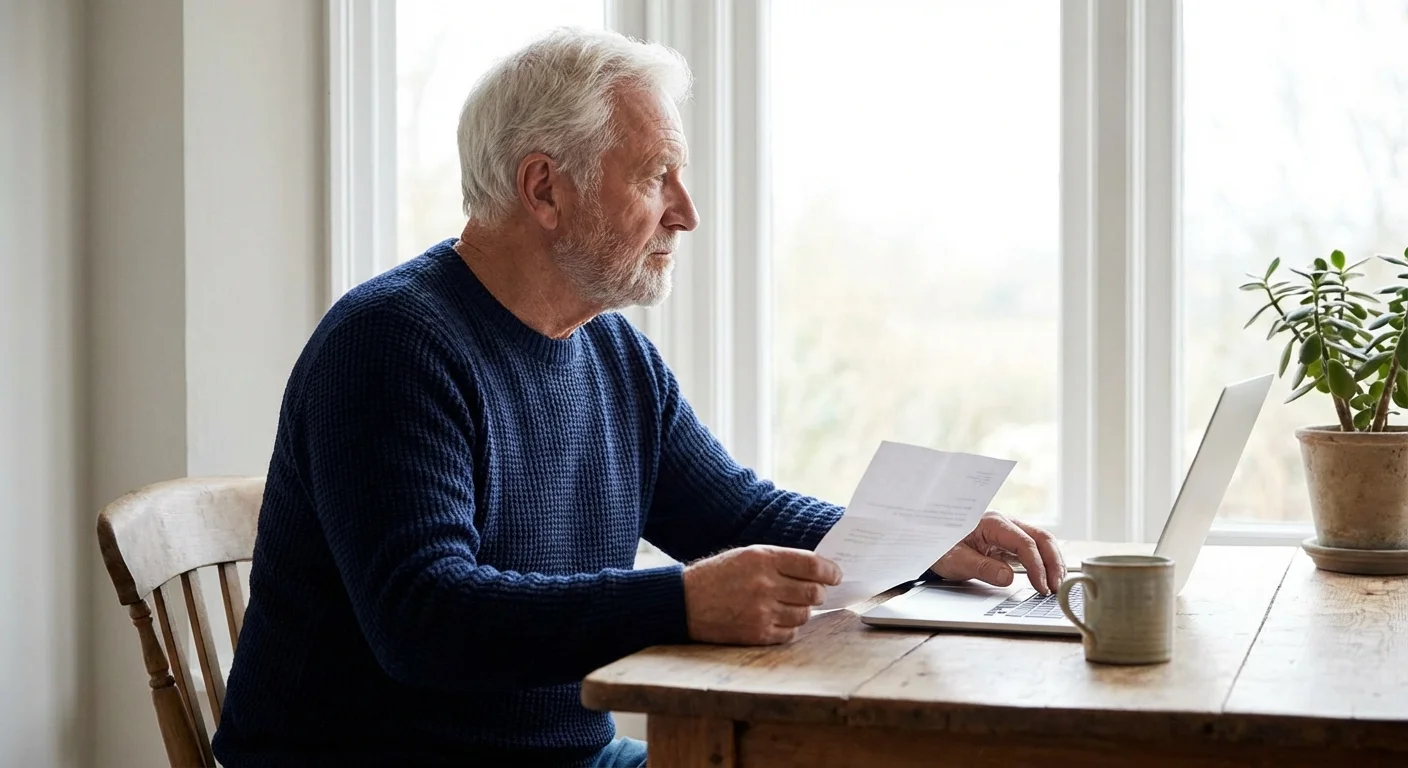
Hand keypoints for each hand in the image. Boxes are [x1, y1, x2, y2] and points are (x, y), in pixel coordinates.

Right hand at [682, 545, 842, 644]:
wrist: (683, 602)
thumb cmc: (717, 576)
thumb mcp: (747, 555)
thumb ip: (780, 561)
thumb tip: (816, 571)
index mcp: (763, 559)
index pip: (812, 564)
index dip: (830, 571)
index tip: (835, 574)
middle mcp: (765, 585)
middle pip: (814, 592)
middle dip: (819, 592)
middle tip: (815, 591)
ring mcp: (762, 612)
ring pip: (805, 614)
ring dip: (803, 610)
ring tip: (789, 604)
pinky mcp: (757, 634)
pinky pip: (790, 633)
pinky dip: (789, 627)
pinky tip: (777, 618)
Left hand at [928, 510, 1064, 593]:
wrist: (930, 540)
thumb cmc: (940, 547)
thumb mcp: (956, 560)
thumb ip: (982, 568)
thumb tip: (1009, 577)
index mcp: (992, 522)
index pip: (1024, 542)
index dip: (1036, 565)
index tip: (1041, 586)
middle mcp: (1005, 523)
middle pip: (1040, 538)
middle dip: (1052, 562)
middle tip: (1056, 588)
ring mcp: (1009, 532)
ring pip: (1041, 542)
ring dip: (1052, 562)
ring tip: (1056, 586)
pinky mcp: (1009, 542)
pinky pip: (1033, 549)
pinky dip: (1044, 563)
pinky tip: (1047, 578)